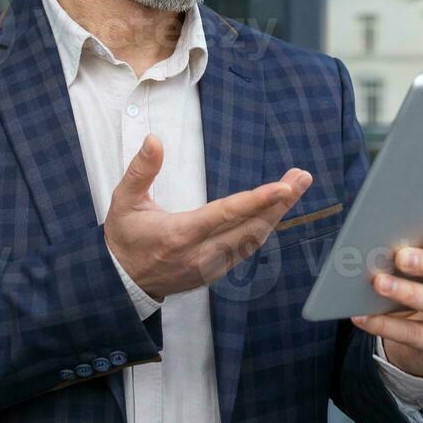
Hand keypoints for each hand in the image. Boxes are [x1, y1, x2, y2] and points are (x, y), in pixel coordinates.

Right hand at [103, 133, 312, 299]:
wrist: (120, 283)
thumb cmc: (123, 238)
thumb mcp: (124, 201)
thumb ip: (141, 170)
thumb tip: (154, 140)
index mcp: (179, 234)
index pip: (227, 214)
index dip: (258, 200)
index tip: (284, 187)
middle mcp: (200, 254)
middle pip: (250, 227)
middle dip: (280, 202)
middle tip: (302, 177)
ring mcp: (210, 267)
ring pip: (253, 240)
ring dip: (277, 214)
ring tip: (295, 188)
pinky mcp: (214, 273)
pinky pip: (246, 250)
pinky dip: (263, 228)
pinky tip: (275, 211)